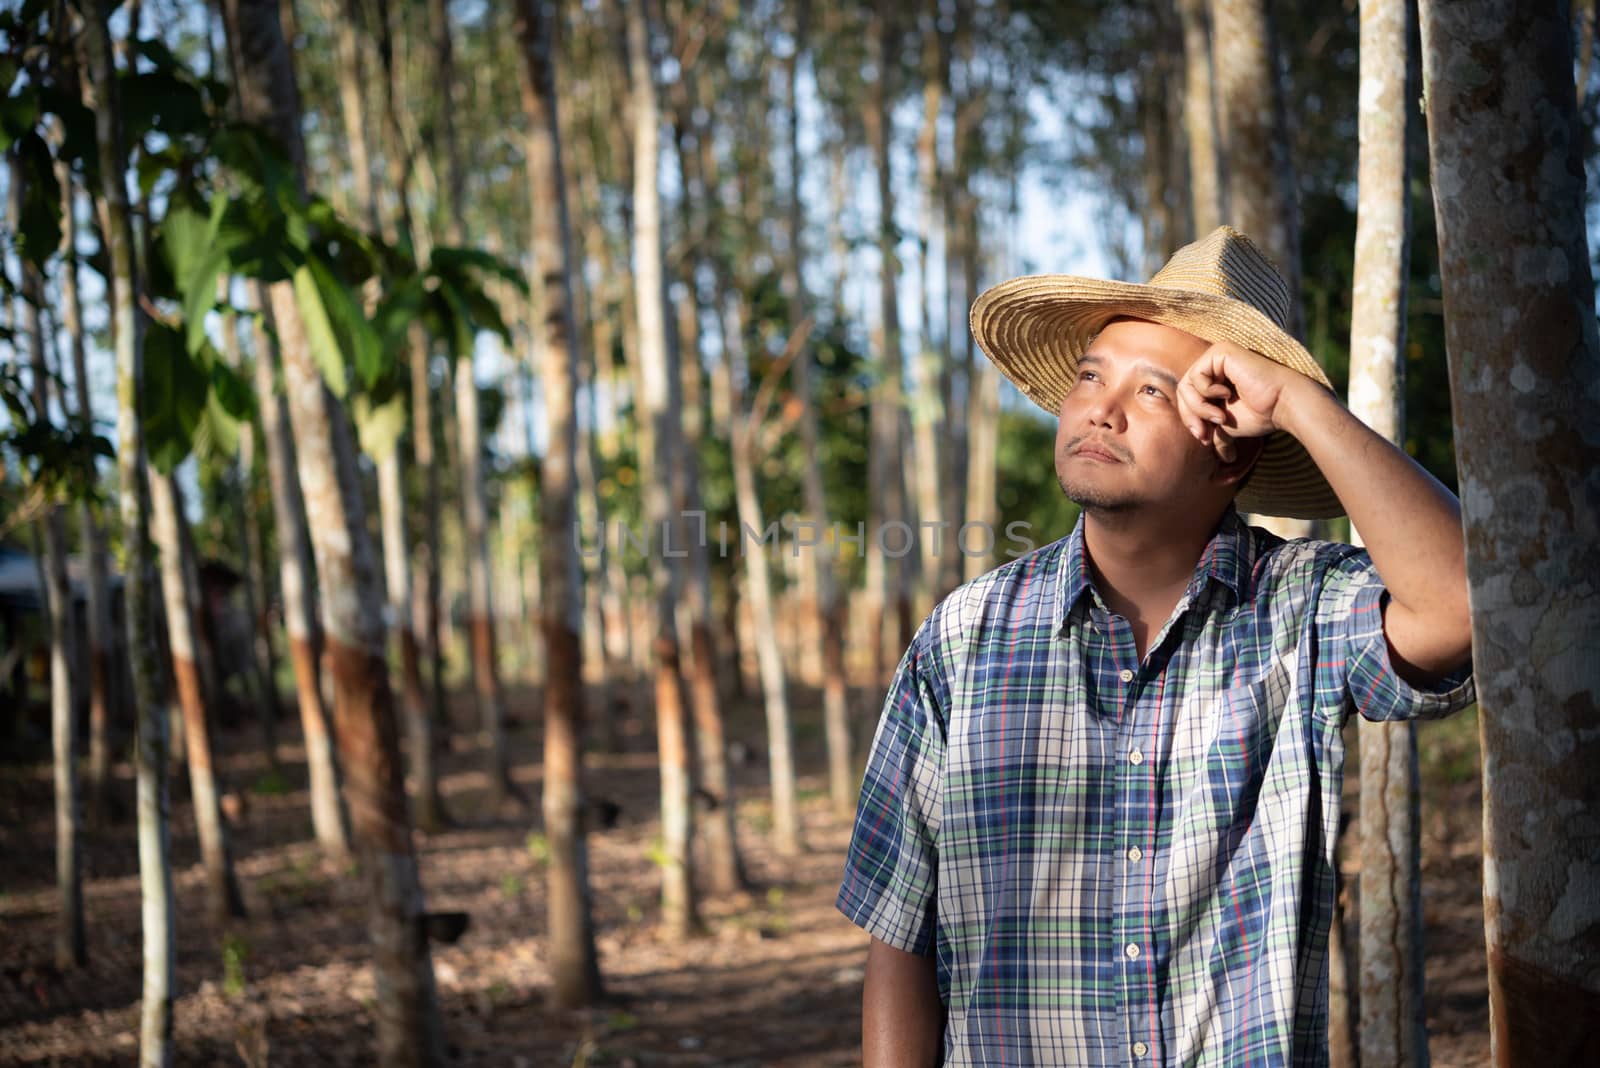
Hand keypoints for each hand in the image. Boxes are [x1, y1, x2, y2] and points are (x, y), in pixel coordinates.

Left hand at [1177, 340, 1309, 461]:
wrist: (1283, 405)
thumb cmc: (1261, 414)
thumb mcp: (1227, 424)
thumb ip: (1213, 429)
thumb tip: (1210, 447)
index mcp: (1214, 379)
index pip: (1187, 398)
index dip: (1190, 420)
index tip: (1204, 438)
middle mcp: (1214, 364)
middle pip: (1183, 391)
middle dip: (1191, 416)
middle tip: (1204, 434)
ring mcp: (1217, 356)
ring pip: (1186, 385)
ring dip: (1199, 408)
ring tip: (1220, 418)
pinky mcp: (1221, 352)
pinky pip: (1196, 375)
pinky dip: (1206, 392)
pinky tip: (1227, 395)